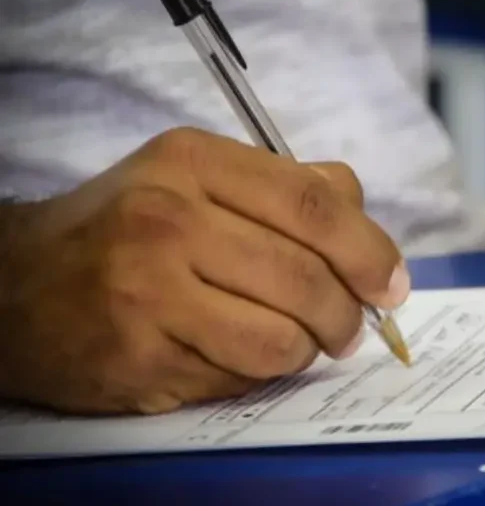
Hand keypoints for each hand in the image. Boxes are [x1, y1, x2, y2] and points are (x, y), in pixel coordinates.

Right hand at [0, 127, 408, 414]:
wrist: (16, 285)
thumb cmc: (125, 226)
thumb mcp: (196, 177)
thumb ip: (285, 187)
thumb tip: (363, 219)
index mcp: (192, 162)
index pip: (313, 205)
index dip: (370, 250)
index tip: (392, 283)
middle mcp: (167, 220)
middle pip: (306, 278)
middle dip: (347, 313)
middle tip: (351, 326)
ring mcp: (148, 293)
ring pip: (281, 339)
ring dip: (306, 349)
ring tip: (298, 341)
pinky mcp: (138, 357)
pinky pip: (239, 378)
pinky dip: (259, 373)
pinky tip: (239, 354)